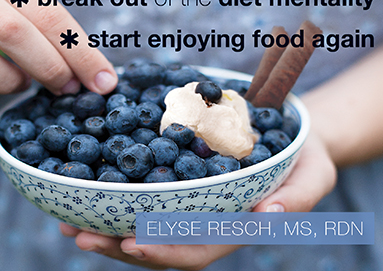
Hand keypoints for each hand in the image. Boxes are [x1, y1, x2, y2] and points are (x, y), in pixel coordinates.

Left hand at [59, 130, 336, 269]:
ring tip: (68, 215)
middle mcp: (206, 219)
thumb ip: (296, 200)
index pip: (195, 248)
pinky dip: (117, 192)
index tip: (131, 242)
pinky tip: (88, 183)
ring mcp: (192, 202)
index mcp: (235, 226)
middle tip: (78, 233)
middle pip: (158, 242)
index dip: (163, 249)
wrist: (293, 133)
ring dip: (107, 222)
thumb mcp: (314, 174)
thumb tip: (264, 218)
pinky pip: (147, 191)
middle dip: (117, 242)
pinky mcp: (181, 179)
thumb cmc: (307, 157)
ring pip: (145, 221)